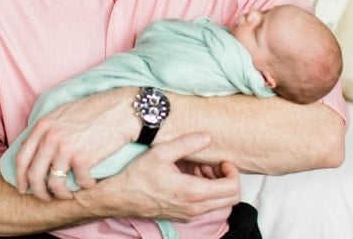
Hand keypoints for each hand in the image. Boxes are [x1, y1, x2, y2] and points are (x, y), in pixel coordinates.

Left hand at [15, 88, 137, 199]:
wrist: (123, 108)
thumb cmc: (97, 109)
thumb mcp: (65, 113)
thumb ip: (49, 129)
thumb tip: (37, 149)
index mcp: (44, 125)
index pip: (22, 157)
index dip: (20, 177)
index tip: (24, 188)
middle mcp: (51, 137)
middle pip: (34, 175)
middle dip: (38, 192)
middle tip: (46, 198)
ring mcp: (66, 148)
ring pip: (54, 184)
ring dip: (61, 194)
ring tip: (69, 194)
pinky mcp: (84, 158)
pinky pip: (79, 182)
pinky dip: (86, 186)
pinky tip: (91, 182)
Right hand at [102, 132, 240, 221]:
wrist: (119, 197)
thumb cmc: (138, 175)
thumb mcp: (161, 152)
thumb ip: (187, 143)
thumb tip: (208, 136)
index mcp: (193, 193)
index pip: (233, 188)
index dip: (232, 172)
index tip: (219, 160)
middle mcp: (195, 208)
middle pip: (231, 199)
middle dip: (226, 178)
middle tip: (210, 164)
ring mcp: (189, 215)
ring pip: (219, 203)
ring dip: (215, 185)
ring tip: (197, 169)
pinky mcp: (183, 216)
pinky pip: (205, 206)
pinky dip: (205, 191)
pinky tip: (189, 177)